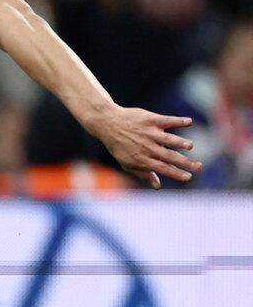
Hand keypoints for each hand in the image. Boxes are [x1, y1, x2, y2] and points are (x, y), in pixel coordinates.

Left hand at [85, 105, 200, 187]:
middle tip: (198, 166)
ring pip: (167, 139)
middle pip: (168, 156)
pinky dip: (178, 121)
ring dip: (179, 142)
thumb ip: (144, 174)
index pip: (162, 168)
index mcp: (142, 159)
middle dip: (184, 162)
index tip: (188, 177)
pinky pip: (167, 120)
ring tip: (190, 145)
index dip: (175, 173)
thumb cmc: (119, 146)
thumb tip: (158, 186)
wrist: (107, 123)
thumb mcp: (127, 162)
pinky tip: (189, 122)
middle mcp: (146, 147)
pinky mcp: (150, 119)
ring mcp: (149, 132)